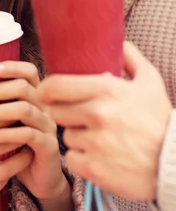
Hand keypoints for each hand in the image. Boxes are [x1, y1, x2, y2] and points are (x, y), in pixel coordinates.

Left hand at [0, 61, 71, 210]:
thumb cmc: (18, 148)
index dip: (12, 67)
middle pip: (23, 87)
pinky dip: (3, 134)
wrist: (41, 179)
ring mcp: (49, 126)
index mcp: (36, 98)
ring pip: (24, 110)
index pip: (29, 72)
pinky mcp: (48, 146)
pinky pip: (27, 135)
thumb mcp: (7, 124)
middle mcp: (45, 108)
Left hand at [37, 42, 172, 200]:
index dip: (46, 89)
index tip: (47, 93)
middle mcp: (97, 114)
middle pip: (56, 111)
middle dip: (65, 113)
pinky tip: (100, 156)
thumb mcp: (151, 83)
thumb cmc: (160, 121)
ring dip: (77, 137)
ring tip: (99, 138)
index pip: (55, 85)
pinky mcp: (93, 168)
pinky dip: (82, 159)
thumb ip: (131, 59)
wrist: (175, 163)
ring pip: (66, 136)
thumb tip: (119, 42)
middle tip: (81, 117)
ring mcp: (94, 142)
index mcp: (107, 90)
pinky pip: (72, 158)